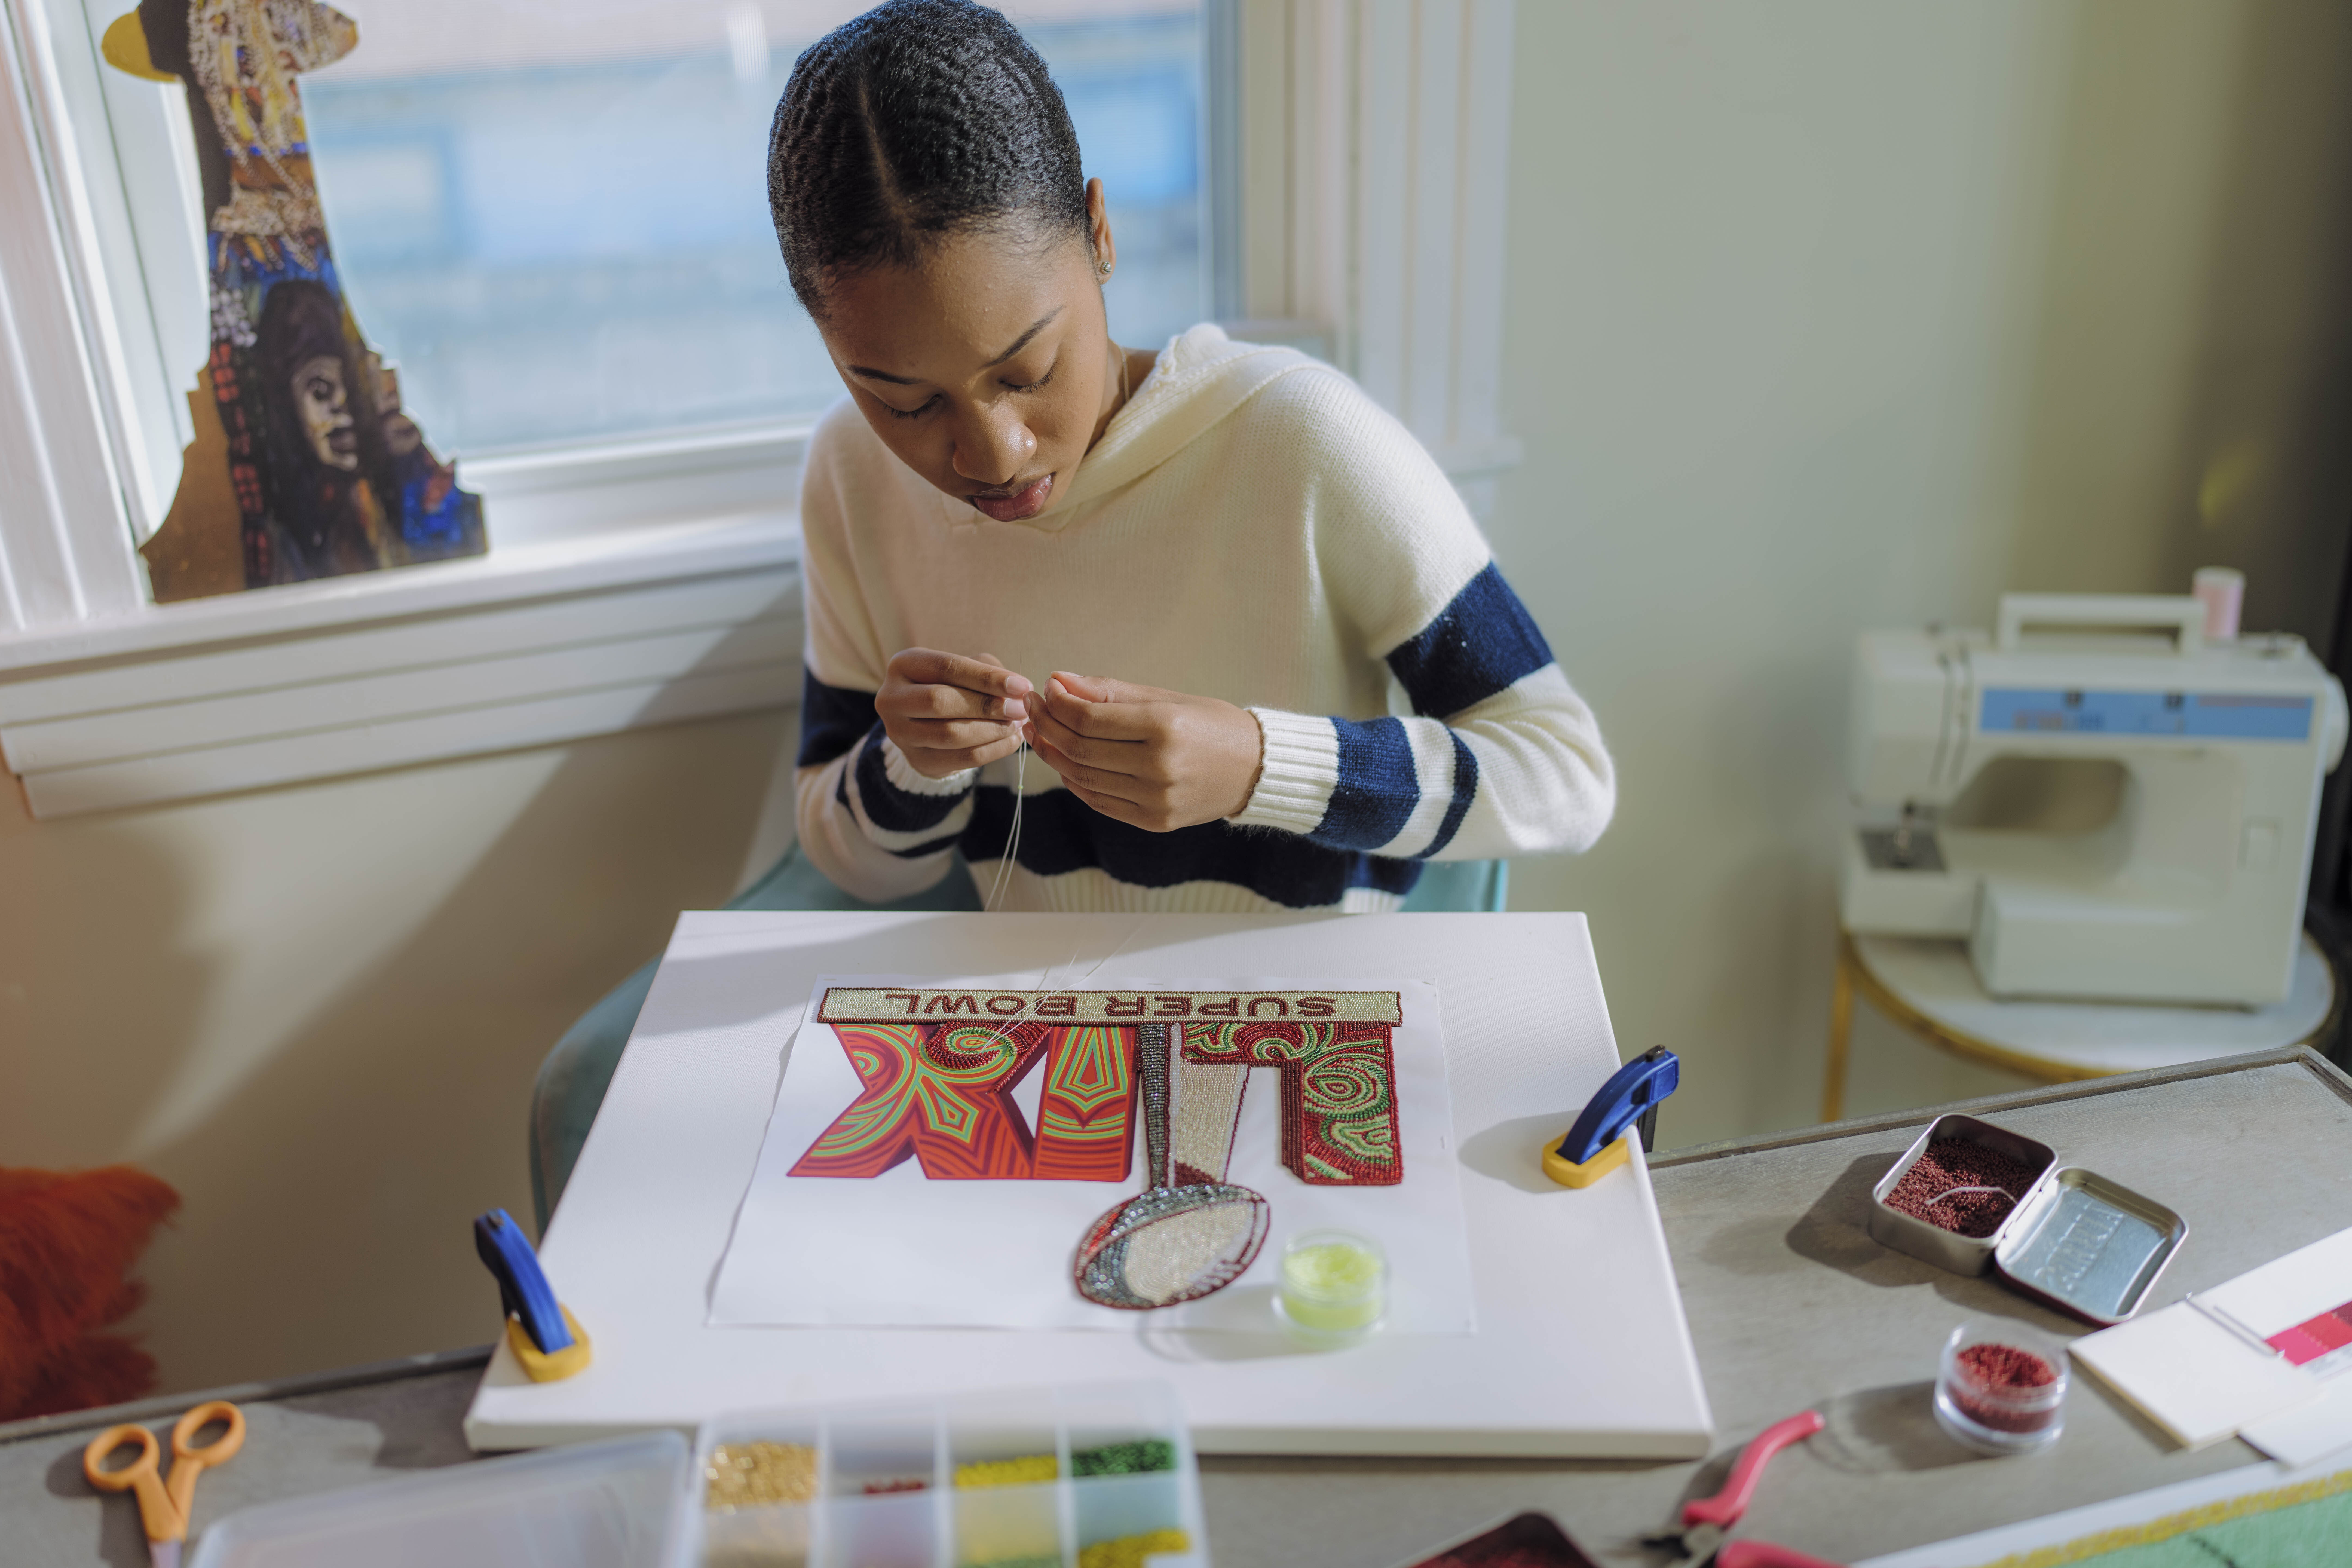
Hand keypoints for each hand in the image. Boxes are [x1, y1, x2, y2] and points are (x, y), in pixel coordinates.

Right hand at [876, 649, 1030, 777]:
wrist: (923, 724)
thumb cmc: (949, 686)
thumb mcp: (962, 670)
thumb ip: (986, 671)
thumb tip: (1016, 690)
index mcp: (903, 664)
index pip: (947, 667)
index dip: (986, 677)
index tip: (1022, 685)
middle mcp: (892, 698)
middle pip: (941, 702)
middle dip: (987, 706)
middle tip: (1020, 708)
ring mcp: (900, 733)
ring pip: (951, 734)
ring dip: (992, 730)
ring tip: (1017, 724)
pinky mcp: (917, 760)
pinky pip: (961, 758)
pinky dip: (993, 750)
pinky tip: (1012, 741)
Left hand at [1024, 672, 1262, 831]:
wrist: (1256, 769)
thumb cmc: (1212, 725)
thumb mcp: (1166, 698)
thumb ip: (1111, 692)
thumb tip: (1059, 682)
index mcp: (1164, 728)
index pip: (1088, 719)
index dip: (1057, 704)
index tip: (1044, 689)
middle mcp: (1159, 768)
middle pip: (1080, 749)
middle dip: (1047, 726)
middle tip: (1032, 708)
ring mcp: (1156, 800)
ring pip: (1083, 778)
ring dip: (1055, 754)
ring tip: (1041, 734)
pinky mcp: (1155, 822)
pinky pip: (1100, 802)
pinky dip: (1077, 782)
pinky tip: (1067, 762)